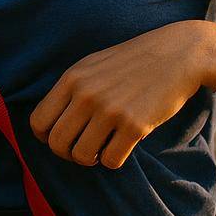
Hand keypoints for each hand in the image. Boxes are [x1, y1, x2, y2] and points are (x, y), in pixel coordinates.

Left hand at [29, 21, 207, 169]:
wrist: (177, 54)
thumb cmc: (133, 62)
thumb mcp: (93, 65)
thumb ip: (71, 89)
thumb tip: (48, 124)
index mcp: (72, 78)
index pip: (38, 121)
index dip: (46, 137)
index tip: (62, 138)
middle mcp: (86, 94)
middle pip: (57, 144)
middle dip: (67, 153)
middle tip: (83, 148)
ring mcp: (110, 110)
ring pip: (82, 155)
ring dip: (91, 159)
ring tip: (101, 148)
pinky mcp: (134, 125)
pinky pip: (111, 160)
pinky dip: (113, 160)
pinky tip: (120, 146)